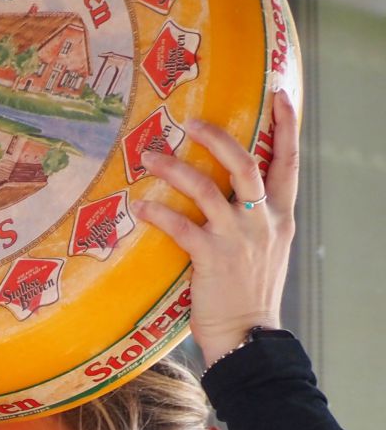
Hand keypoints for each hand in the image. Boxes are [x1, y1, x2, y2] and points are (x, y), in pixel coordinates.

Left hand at [134, 89, 297, 365]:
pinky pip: (180, 227)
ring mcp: (237, 239)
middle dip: (218, 138)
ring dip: (175, 169)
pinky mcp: (211, 259)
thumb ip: (256, 217)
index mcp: (280, 216)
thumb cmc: (250, 291)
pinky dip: (158, 213)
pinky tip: (140, 206)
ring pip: (207, 189)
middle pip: (246, 164)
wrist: (248, 334)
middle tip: (191, 122)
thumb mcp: (267, 247)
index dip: (287, 126)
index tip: (280, 95)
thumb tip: (234, 192)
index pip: (289, 162)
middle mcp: (263, 221)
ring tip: (149, 157)